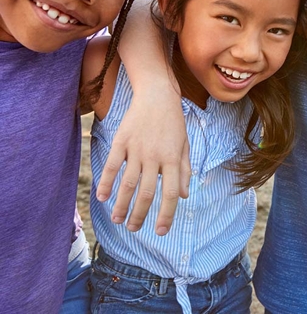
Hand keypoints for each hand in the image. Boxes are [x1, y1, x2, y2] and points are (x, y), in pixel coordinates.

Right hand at [97, 87, 189, 235]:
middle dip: (140, 215)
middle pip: (147, 193)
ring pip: (128, 184)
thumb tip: (184, 196)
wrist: (157, 94)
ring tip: (118, 220)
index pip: (170, 194)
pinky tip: (103, 197)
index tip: (161, 231)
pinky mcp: (121, 141)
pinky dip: (106, 183)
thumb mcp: (184, 145)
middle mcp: (155, 157)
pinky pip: (112, 166)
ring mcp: (137, 149)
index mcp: (173, 159)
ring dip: (122, 205)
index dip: (166, 215)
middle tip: (134, 229)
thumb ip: (185, 170)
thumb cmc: (174, 122)